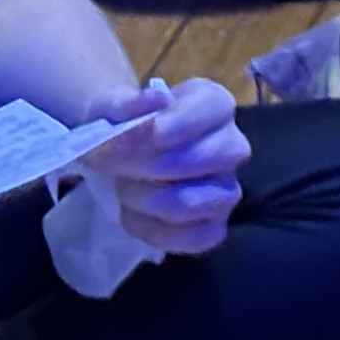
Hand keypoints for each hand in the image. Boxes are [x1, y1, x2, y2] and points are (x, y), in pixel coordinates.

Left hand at [76, 77, 247, 259]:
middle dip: (140, 167)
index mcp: (215, 104)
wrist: (121, 149)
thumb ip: (126, 102)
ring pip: (190, 203)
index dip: (151, 133)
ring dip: (143, 198)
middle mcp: (233, 145)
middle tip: (106, 165)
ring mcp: (228, 188)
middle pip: (194, 161)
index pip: (197, 117)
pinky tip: (131, 215)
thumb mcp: (112, 105)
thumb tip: (154, 101)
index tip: (111, 143)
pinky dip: (152, 231)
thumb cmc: (123, 123)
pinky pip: (195, 239)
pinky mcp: (216, 224)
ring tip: (122, 188)